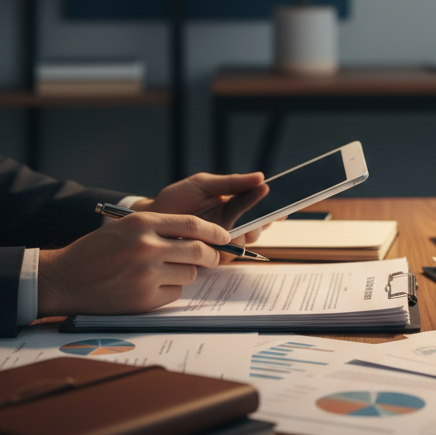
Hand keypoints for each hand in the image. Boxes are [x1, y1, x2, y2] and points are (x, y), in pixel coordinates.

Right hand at [38, 212, 234, 315]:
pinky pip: (175, 294)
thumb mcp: (126, 227)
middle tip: (212, 257)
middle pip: (199, 251)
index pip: (193, 224)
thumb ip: (161, 228)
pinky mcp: (143, 299)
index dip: (215, 232)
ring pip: (190, 274)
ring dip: (185, 273)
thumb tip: (202, 235)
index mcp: (143, 223)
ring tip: (163, 271)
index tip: (225, 237)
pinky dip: (169, 291)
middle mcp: (146, 247)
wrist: (63, 278)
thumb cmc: (96, 251)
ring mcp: (146, 274)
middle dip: (211, 255)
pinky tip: (150, 287)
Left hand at [130, 171, 269, 245]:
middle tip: (261, 218)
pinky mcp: (212, 256)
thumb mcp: (204, 184)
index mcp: (235, 205)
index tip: (285, 207)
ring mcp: (223, 241)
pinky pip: (229, 255)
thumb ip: (232, 182)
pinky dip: (231, 248)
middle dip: (263, 222)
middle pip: (260, 226)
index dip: (276, 209)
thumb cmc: (176, 199)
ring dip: (247, 234)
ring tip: (241, 227)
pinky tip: (226, 239)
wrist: (150, 219)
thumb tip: (261, 178)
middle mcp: (233, 224)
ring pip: (247, 241)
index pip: (262, 208)